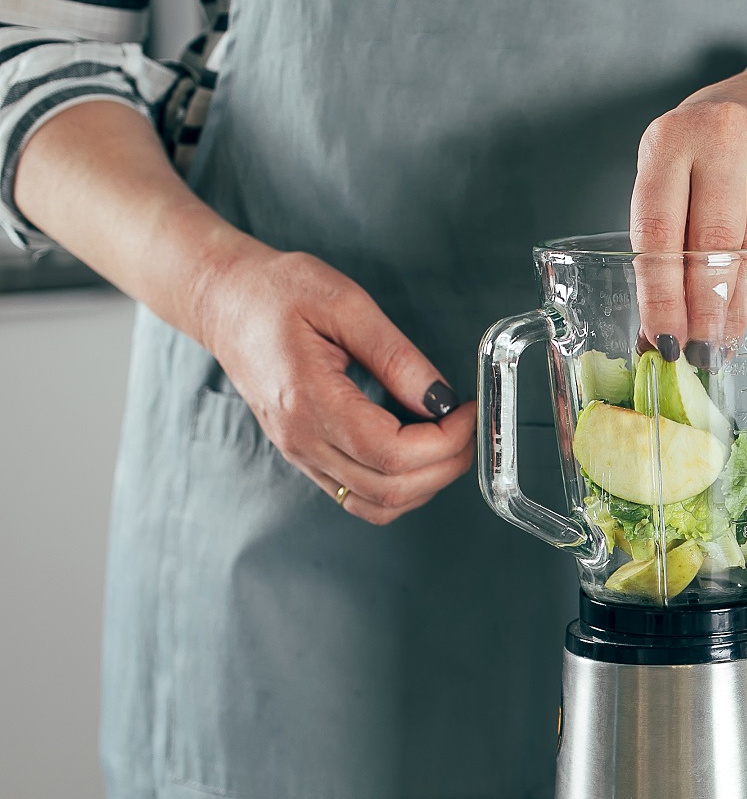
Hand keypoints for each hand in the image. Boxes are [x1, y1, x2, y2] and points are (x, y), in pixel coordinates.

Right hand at [193, 245, 476, 523]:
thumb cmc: (276, 294)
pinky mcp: (305, 456)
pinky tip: (419, 456)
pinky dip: (400, 489)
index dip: (445, 441)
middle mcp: (302, 439)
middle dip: (446, 464)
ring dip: (426, 484)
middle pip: (391, 488)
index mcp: (309, 400)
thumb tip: (440, 398)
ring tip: (450, 442)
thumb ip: (396, 355)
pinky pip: (359, 497)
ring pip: (377, 504)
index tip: (467, 411)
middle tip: (469, 428)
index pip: (392, 452)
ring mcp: (300, 454)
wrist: (225, 303)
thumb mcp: (345, 304)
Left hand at [629, 62, 746, 360]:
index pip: (659, 228)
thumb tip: (659, 328)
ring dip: (736, 308)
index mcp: (672, 137)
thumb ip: (666, 232)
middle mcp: (723, 136)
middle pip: (712, 245)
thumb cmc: (713, 149)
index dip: (660, 291)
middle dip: (704, 310)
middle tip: (698, 354)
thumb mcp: (675, 168)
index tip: (662, 338)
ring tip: (722, 344)